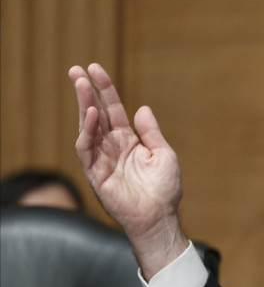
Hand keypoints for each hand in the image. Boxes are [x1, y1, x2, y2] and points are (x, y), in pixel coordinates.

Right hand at [69, 63, 188, 277]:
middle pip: (96, 114)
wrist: (159, 217)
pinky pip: (87, 149)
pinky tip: (92, 114)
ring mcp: (101, 159)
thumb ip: (151, 132)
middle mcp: (112, 147)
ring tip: (81, 84)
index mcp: (128, 140)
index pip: (113, 109)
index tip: (95, 69)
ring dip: (84, 105)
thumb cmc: (164, 189)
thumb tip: (142, 108)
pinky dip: (87, 131)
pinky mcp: (95, 173)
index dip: (105, 90)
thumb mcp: (163, 154)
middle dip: (86, 92)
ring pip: (87, 127)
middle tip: (76, 70)